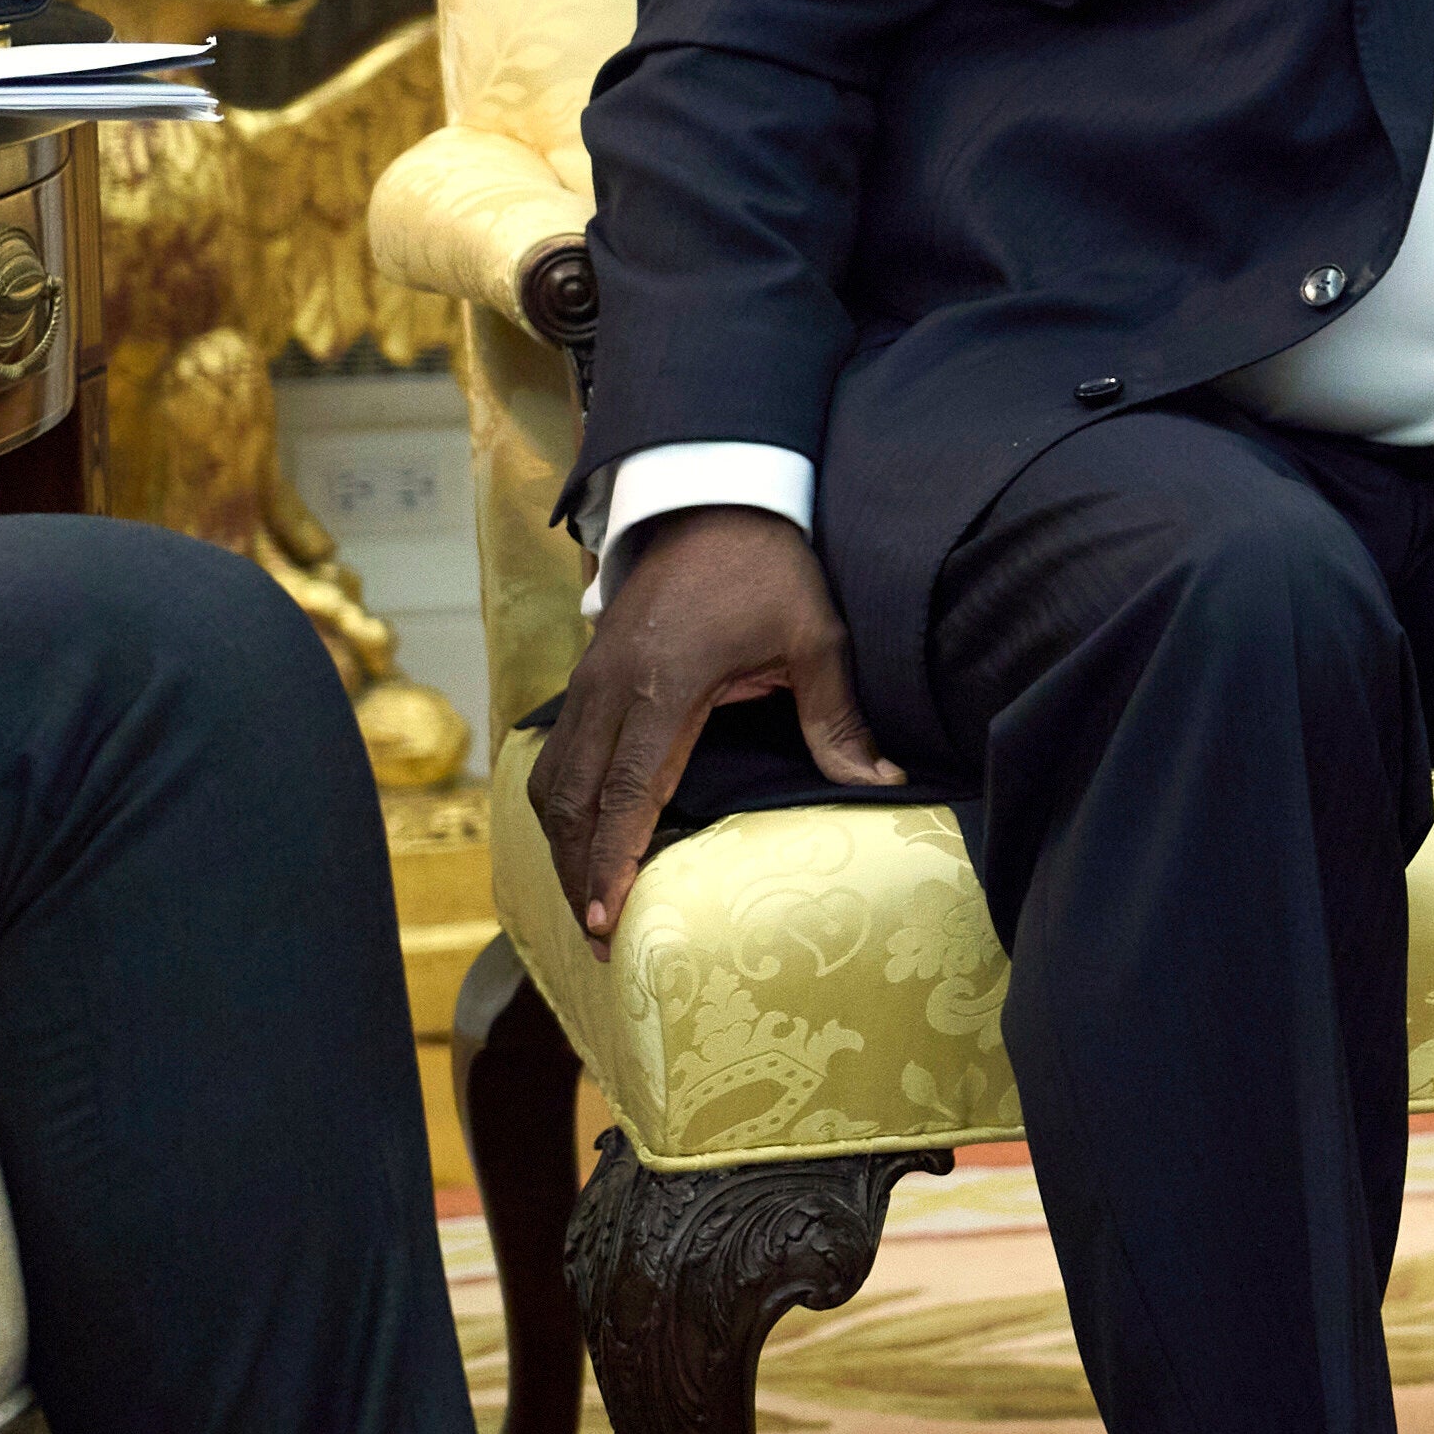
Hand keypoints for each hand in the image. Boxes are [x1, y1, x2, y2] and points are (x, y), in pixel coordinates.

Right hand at [529, 507, 896, 944]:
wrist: (714, 499)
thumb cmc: (770, 568)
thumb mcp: (817, 636)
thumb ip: (837, 718)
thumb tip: (881, 784)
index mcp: (666, 685)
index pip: (626, 791)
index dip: (613, 858)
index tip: (609, 913)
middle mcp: (610, 688)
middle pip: (573, 799)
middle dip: (579, 871)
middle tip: (600, 934)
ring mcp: (590, 681)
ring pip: (553, 779)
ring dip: (563, 844)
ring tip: (588, 902)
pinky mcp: (587, 676)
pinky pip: (557, 753)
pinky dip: (561, 804)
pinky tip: (580, 840)